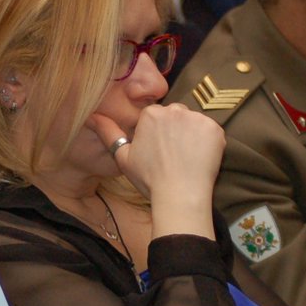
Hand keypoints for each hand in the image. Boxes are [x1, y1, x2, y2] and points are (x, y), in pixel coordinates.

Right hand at [89, 104, 225, 201]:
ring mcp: (197, 118)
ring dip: (192, 136)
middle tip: (173, 157)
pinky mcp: (215, 129)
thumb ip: (108, 133)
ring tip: (187, 160)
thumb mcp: (122, 157)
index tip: (159, 153)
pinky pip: (211, 132)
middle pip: (176, 117)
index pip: (157, 118)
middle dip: (175, 132)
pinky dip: (208, 144)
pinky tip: (199, 159)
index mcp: (151, 114)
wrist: (179, 195)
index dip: (157, 136)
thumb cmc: (149, 179)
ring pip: (194, 123)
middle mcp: (174, 110)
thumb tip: (91, 116)